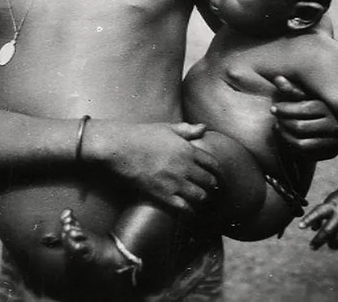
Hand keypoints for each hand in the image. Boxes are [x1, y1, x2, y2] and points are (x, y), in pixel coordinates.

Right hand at [102, 122, 219, 212]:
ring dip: (202, 198)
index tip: (217, 174)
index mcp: (188, 149)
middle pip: (208, 181)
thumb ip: (187, 130)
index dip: (217, 170)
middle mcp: (185, 166)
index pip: (212, 163)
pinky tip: (190, 211)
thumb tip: (204, 128)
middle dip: (212, 185)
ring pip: (199, 196)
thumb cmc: (142, 135)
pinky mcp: (163, 195)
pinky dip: (190, 211)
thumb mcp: (167, 128)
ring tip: (201, 199)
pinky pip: (184, 207)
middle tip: (212, 189)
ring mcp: (175, 182)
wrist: (120, 148)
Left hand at [271, 75, 337, 160]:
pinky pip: (308, 155)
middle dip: (283, 122)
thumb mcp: (308, 93)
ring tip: (277, 127)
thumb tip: (277, 78)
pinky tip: (287, 138)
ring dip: (284, 136)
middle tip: (274, 118)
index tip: (274, 107)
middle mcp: (336, 125)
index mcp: (331, 107)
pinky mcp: (332, 153)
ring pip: (302, 144)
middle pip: (300, 127)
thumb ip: (293, 88)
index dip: (284, 109)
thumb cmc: (319, 101)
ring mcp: (336, 142)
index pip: (302, 109)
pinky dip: (294, 148)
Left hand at [298, 187, 337, 249]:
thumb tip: (312, 230)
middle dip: (318, 241)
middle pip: (327, 232)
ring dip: (331, 244)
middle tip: (312, 246)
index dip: (309, 220)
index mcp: (332, 206)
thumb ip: (319, 215)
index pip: (318, 213)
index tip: (300, 227)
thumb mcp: (328, 203)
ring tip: (330, 241)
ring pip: (337, 242)